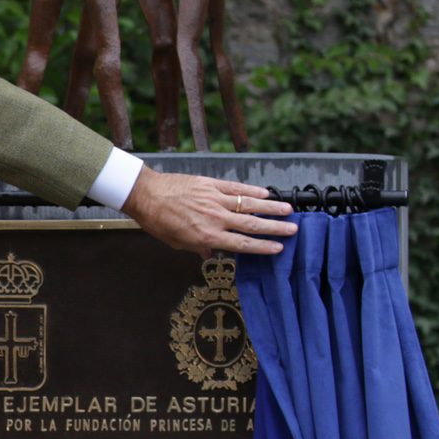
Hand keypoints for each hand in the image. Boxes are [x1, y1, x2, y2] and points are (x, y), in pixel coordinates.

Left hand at [121, 168, 295, 256]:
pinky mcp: (210, 184)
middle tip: (293, 230)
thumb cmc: (157, 221)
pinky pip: (236, 187)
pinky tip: (265, 192)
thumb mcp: (175, 242)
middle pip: (252, 224)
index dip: (263, 247)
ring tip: (288, 210)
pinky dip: (252, 190)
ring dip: (271, 207)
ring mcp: (214, 199)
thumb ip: (196, 248)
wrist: (145, 194)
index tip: (278, 248)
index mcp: (207, 236)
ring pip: (249, 204)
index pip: (242, 244)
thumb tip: (210, 255)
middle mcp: (215, 218)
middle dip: (275, 228)